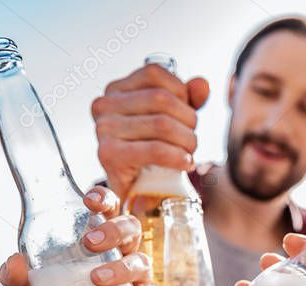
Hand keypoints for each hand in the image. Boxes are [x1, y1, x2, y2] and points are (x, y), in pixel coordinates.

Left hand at [0, 185, 165, 285]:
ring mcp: (138, 279)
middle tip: (89, 243)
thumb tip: (13, 263)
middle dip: (113, 231)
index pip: (109, 210)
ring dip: (121, 267)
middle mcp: (122, 254)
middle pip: (131, 229)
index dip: (104, 200)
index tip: (88, 201)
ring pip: (141, 261)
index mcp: (100, 242)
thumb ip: (20, 279)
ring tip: (97, 278)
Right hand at [92, 63, 209, 197]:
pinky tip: (185, 163)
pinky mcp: (109, 155)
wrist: (134, 192)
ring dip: (187, 141)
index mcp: (115, 90)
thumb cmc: (151, 150)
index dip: (181, 92)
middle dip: (188, 120)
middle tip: (192, 140)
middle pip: (162, 99)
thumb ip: (187, 98)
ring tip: (189, 153)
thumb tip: (202, 84)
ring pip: (163, 124)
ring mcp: (103, 129)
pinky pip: (156, 149)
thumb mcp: (171, 118)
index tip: (187, 114)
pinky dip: (178, 157)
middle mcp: (104, 105)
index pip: (154, 73)